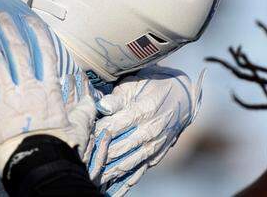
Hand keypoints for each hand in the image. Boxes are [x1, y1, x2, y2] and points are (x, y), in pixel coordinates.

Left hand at [0, 12, 94, 178]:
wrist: (38, 165)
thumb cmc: (59, 148)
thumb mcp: (78, 126)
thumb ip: (85, 110)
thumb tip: (93, 100)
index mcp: (49, 89)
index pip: (44, 53)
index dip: (36, 33)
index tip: (28, 19)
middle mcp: (27, 88)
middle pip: (16, 50)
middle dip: (6, 29)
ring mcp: (7, 98)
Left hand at [86, 66, 203, 194]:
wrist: (184, 97)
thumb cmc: (154, 85)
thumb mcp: (135, 83)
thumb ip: (117, 97)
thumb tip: (101, 107)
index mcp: (142, 111)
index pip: (113, 126)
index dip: (95, 132)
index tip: (81, 136)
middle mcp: (149, 132)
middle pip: (119, 148)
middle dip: (99, 155)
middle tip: (81, 159)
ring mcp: (154, 146)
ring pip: (128, 163)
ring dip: (109, 171)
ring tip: (92, 175)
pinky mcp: (157, 155)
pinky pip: (140, 170)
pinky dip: (125, 179)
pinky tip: (112, 184)